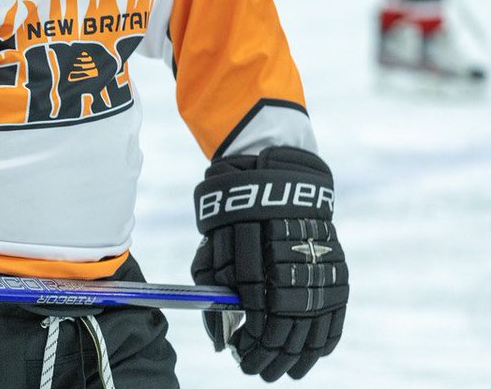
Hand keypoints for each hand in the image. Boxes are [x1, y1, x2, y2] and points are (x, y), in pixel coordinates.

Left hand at [191, 146, 347, 381]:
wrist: (279, 181)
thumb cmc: (236, 216)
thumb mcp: (214, 245)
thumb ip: (213, 289)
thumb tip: (219, 338)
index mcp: (259, 262)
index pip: (258, 318)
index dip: (249, 343)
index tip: (238, 354)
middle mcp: (293, 271)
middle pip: (284, 330)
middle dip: (269, 356)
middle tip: (255, 370)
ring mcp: (320, 272)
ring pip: (311, 330)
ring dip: (296, 358)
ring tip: (282, 373)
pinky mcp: (337, 272)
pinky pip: (335, 317)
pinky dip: (323, 342)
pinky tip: (311, 356)